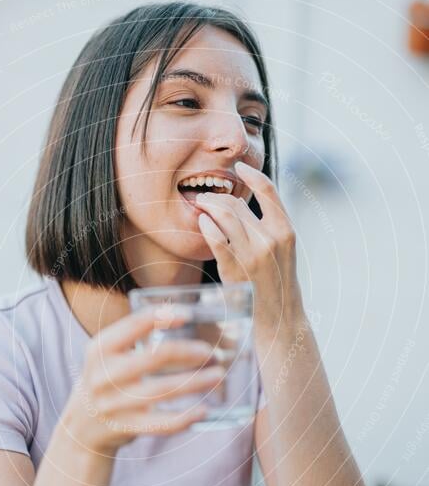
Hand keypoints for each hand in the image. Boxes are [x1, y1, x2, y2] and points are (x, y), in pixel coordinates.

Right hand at [61, 307, 223, 453]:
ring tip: (218, 376)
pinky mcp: (125, 427)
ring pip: (163, 391)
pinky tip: (204, 409)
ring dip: (196, 382)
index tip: (188, 314)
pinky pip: (161, 423)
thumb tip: (185, 319)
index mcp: (100, 349)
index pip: (134, 325)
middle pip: (155, 357)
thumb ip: (135, 338)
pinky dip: (186, 417)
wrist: (82, 425)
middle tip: (212, 352)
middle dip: (189, 352)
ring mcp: (113, 404)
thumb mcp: (108, 354)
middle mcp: (103, 375)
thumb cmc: (107, 379)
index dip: (162, 317)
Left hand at [195, 161, 302, 332]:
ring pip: (224, 215)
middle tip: (206, 197)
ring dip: (208, 207)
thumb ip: (270, 226)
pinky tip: (201, 222)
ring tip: (200, 206)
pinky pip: (215, 238)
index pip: (268, 189)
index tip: (238, 167)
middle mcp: (271, 239)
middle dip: (218, 196)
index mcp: (286, 231)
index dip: (251, 174)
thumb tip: (248, 203)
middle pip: (237, 203)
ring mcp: (252, 254)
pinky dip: (205, 225)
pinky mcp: (235, 269)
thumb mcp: (284, 251)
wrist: (279, 319)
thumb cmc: (277, 283)